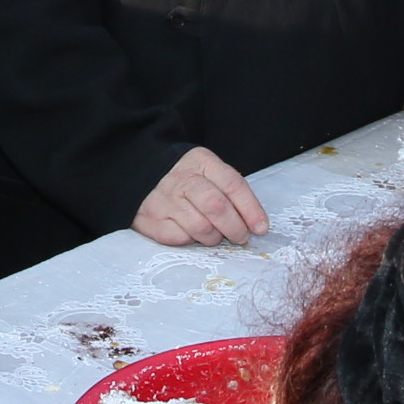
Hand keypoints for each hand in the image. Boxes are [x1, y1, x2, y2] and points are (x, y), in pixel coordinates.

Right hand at [133, 147, 265, 247]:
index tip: (261, 228)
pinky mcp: (150, 219)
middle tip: (240, 237)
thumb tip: (257, 225)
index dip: (251, 209)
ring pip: (200, 227)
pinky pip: (179, 238)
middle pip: (216, 207)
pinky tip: (190, 233)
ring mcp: (164, 199)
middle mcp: (182, 179)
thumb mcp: (210, 172)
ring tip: (214, 234)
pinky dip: (190, 240)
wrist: (141, 172)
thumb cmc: (187, 178)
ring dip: (214, 237)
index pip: (233, 185)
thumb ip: (232, 193)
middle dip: (235, 228)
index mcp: (202, 162)